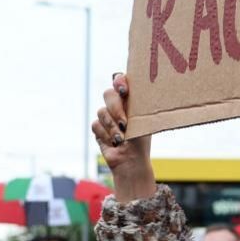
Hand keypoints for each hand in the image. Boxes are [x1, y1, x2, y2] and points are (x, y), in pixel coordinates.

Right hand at [90, 73, 155, 202]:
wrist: (130, 160)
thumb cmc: (141, 140)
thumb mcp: (143, 120)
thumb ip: (138, 104)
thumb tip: (140, 89)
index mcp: (131, 99)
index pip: (121, 80)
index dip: (119, 82)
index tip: (124, 92)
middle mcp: (118, 104)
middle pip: (108, 93)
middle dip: (116, 109)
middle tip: (125, 123)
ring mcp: (107, 115)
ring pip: (101, 111)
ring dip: (112, 128)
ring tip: (122, 139)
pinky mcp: (98, 127)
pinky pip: (96, 125)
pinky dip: (105, 135)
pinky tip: (114, 143)